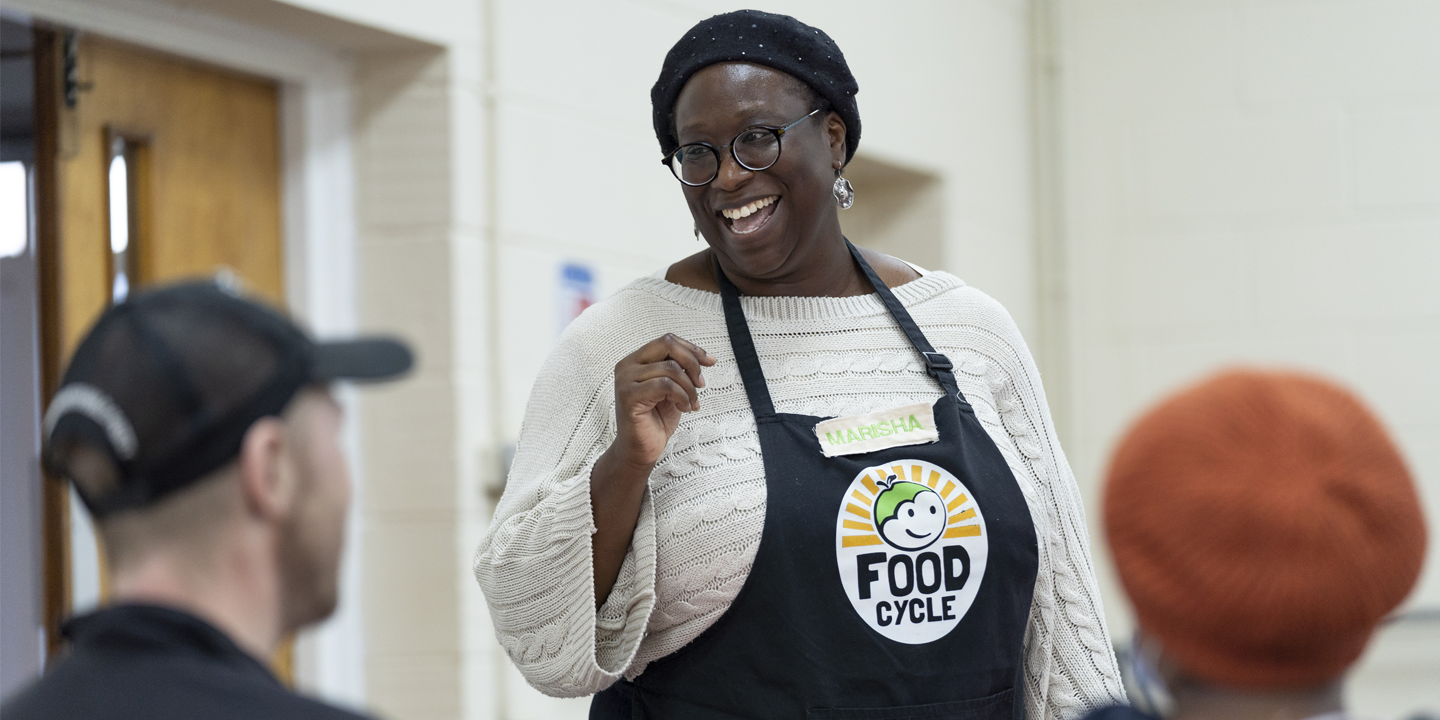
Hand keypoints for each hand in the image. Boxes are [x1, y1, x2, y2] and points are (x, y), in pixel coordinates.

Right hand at [610, 333, 716, 469]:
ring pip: (671, 369)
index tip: (711, 361)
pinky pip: (665, 386)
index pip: (667, 340)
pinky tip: (684, 408)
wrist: (642, 449)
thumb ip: (679, 370)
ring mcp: (625, 380)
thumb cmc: (656, 420)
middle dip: (692, 363)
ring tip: (691, 404)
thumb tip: (703, 357)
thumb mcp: (673, 389)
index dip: (692, 349)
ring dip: (689, 388)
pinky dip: (682, 397)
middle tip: (701, 384)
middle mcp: (627, 365)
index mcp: (636, 360)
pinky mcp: (628, 395)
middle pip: (667, 345)